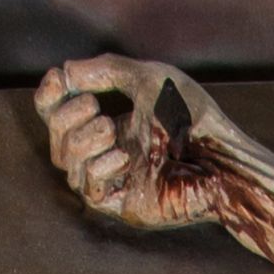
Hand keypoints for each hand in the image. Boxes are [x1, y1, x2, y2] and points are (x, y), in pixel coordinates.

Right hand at [35, 55, 231, 229]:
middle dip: (66, 119)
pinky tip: (124, 156)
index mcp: (108, 121)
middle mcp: (107, 152)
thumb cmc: (195, 117)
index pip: (58, 114)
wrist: (223, 157)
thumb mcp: (148, 79)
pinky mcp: (125, 204)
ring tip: (111, 128)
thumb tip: (65, 71)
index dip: (49, 98)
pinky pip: (90, 191)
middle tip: (94, 107)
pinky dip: (98, 169)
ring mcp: (115, 180)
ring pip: (67, 166)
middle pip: (56, 139)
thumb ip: (106, 70)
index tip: (61, 81)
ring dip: (82, 142)